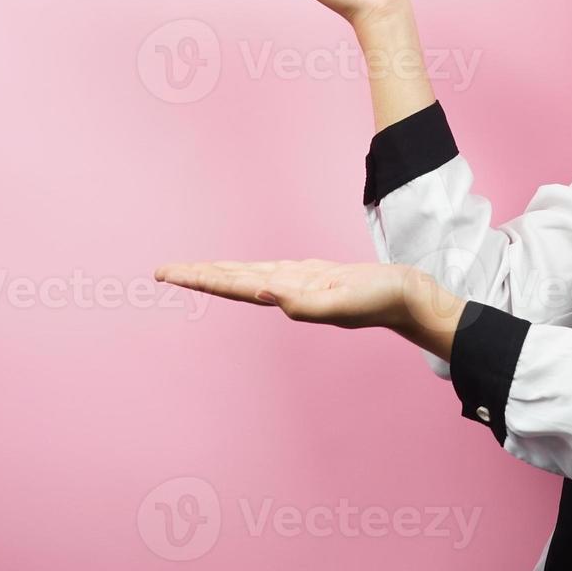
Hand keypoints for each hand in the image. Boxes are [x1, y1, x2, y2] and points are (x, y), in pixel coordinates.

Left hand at [153, 259, 466, 359]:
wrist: (410, 300)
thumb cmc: (382, 300)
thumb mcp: (342, 301)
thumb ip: (304, 302)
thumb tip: (263, 293)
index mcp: (288, 296)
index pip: (232, 284)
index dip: (199, 278)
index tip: (166, 274)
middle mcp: (288, 291)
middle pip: (233, 280)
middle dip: (198, 276)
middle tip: (161, 272)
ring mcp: (301, 283)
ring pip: (250, 275)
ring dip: (221, 272)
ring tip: (194, 270)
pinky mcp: (317, 275)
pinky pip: (274, 269)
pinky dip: (252, 268)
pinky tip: (247, 271)